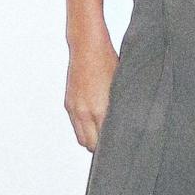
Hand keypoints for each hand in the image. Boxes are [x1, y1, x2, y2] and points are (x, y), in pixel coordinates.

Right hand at [65, 33, 119, 150]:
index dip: (111, 146)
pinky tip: (93, 121)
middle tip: (111, 144)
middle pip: (89, 145)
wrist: (87, 47)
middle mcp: (84, 112)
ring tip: (102, 134)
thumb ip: (120, 110)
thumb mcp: (120, 87)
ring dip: (90, 139)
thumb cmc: (107, 62)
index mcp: (99, 110)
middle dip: (99, 147)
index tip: (119, 147)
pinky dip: (83, 128)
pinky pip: (75, 125)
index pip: (103, 141)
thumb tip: (125, 126)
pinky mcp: (68, 103)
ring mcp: (74, 108)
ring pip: (80, 137)